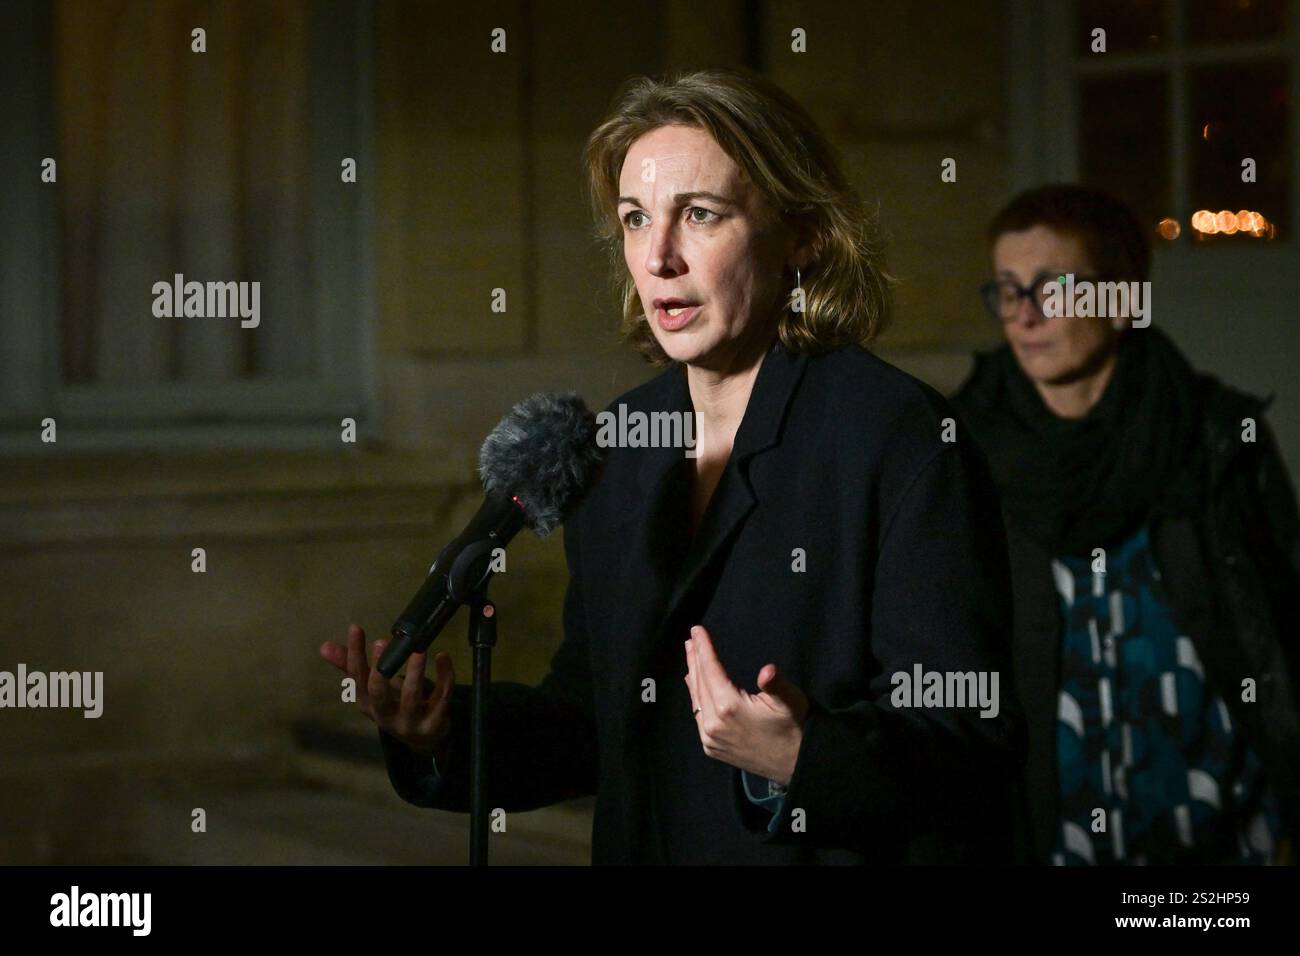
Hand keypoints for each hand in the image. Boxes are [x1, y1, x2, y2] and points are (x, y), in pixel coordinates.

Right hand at [319, 624, 453, 763]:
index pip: (356, 680)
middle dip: (380, 671)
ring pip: (411, 697)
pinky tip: (443, 657)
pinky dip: (444, 676)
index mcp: (368, 705)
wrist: (424, 740)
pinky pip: (441, 697)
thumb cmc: (395, 705)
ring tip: (419, 650)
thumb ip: (351, 667)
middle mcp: (386, 716)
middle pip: (379, 695)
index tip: (355, 628)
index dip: (354, 656)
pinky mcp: (434, 723)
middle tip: (382, 642)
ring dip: (415, 672)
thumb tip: (324, 646)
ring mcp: (411, 722)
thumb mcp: (373, 689)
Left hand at [683, 624, 809, 785]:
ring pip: (696, 699)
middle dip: (695, 658)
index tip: (696, 630)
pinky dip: (696, 697)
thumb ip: (776, 684)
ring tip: (692, 656)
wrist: (794, 765)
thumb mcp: (790, 701)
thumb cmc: (794, 728)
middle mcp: (713, 724)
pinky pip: (698, 716)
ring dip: (694, 675)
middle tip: (691, 639)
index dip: (703, 648)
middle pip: (700, 682)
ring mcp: (710, 738)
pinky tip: (696, 685)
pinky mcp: (711, 747)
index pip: (711, 669)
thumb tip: (767, 670)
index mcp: (729, 708)